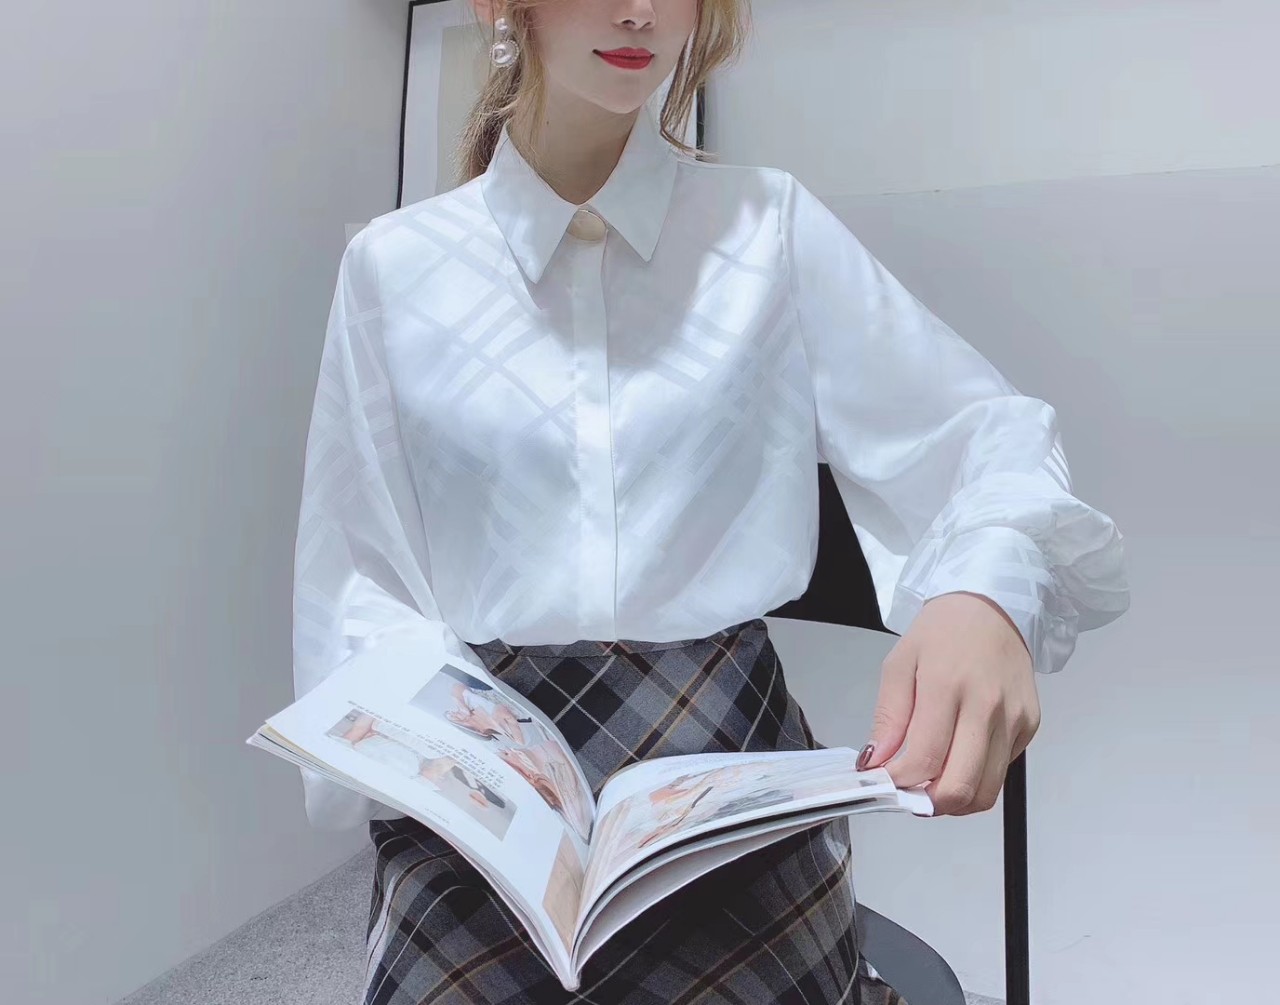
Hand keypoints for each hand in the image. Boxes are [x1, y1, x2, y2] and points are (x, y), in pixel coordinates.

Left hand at [857, 591, 1040, 815]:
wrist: (992, 606)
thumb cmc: (941, 632)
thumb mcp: (899, 664)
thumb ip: (888, 718)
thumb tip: (876, 763)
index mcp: (947, 685)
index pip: (924, 759)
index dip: (899, 782)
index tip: (884, 782)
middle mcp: (987, 705)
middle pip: (961, 786)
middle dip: (929, 803)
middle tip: (910, 793)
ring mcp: (1014, 718)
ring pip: (986, 790)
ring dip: (955, 799)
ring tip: (932, 782)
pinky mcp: (1030, 725)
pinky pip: (1001, 770)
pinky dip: (977, 775)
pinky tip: (960, 754)